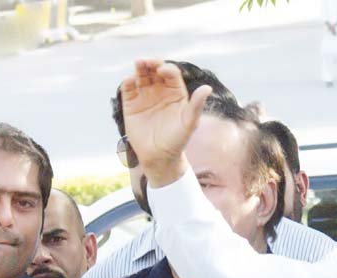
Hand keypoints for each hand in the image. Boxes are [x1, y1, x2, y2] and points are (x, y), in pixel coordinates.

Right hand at [120, 59, 211, 187]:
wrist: (159, 157)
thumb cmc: (177, 141)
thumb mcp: (189, 123)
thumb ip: (197, 105)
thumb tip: (208, 88)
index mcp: (176, 93)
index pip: (171, 74)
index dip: (167, 69)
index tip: (163, 71)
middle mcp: (160, 91)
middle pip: (155, 70)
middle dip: (152, 63)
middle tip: (147, 61)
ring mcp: (145, 96)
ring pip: (141, 75)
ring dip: (140, 67)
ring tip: (139, 64)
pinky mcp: (131, 103)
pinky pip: (128, 88)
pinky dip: (128, 82)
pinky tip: (130, 81)